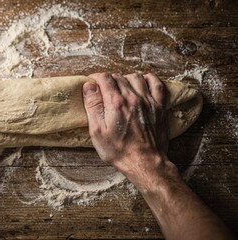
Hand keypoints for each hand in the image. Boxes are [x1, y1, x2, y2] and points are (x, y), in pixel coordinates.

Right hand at [82, 73, 174, 188]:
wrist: (144, 162)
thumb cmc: (118, 150)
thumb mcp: (97, 131)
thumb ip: (92, 106)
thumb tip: (89, 86)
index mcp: (116, 103)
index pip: (104, 78)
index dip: (95, 78)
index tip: (92, 83)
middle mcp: (133, 98)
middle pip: (118, 77)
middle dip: (108, 80)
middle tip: (103, 89)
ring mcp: (148, 101)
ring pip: (136, 77)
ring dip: (125, 79)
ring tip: (120, 87)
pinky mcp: (159, 107)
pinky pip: (156, 84)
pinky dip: (148, 79)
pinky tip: (141, 83)